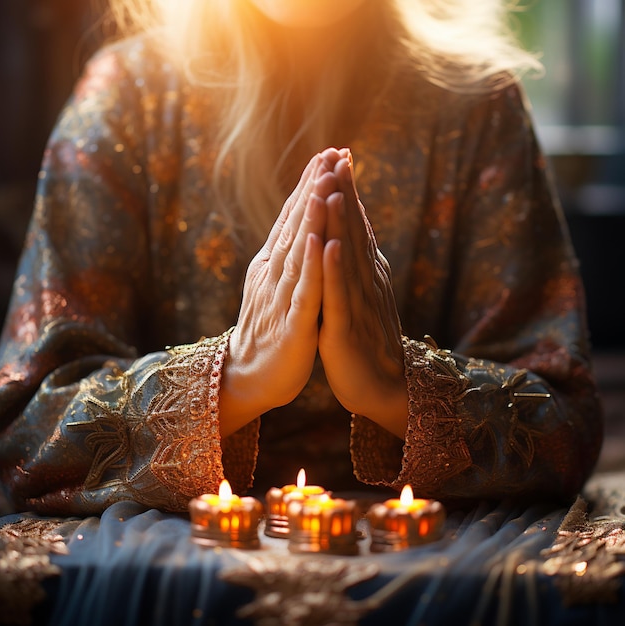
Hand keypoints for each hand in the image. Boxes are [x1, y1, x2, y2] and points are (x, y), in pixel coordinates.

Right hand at [220, 151, 340, 435]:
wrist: (249, 376)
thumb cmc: (269, 330)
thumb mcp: (277, 286)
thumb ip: (287, 256)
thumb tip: (299, 225)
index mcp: (274, 266)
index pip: (292, 220)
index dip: (308, 186)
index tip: (326, 155)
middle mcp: (274, 276)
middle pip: (295, 227)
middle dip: (313, 188)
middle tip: (329, 153)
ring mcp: (282, 300)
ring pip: (299, 254)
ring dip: (312, 219)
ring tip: (324, 185)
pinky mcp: (292, 327)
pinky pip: (304, 294)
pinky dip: (312, 268)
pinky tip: (321, 244)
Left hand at [319, 150, 407, 437]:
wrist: (384, 388)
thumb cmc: (369, 341)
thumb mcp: (362, 296)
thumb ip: (358, 265)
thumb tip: (351, 233)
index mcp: (365, 274)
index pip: (355, 226)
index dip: (347, 191)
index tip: (337, 156)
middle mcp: (365, 282)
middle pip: (354, 231)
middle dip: (344, 192)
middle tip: (337, 154)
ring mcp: (357, 304)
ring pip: (347, 257)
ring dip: (341, 221)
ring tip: (333, 185)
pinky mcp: (346, 330)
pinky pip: (339, 297)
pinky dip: (335, 270)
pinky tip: (330, 244)